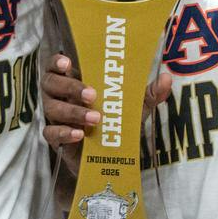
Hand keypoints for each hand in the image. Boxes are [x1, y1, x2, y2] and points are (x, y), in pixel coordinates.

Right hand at [39, 54, 170, 148]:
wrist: (110, 156)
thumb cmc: (116, 122)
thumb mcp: (135, 107)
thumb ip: (149, 93)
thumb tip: (167, 78)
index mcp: (74, 81)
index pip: (56, 66)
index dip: (57, 61)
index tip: (68, 62)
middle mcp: (61, 96)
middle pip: (51, 83)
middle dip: (70, 86)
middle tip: (92, 94)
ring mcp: (56, 117)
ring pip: (52, 108)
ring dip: (73, 111)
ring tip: (96, 118)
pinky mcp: (57, 139)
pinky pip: (50, 132)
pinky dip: (63, 132)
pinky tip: (79, 135)